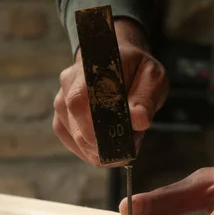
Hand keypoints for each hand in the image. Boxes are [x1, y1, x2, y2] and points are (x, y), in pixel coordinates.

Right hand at [52, 18, 168, 165]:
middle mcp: (69, 83)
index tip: (124, 142)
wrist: (119, 62)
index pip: (81, 100)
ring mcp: (61, 102)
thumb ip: (145, 98)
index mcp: (90, 69)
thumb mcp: (152, 77)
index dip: (99, 128)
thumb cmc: (136, 70)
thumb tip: (138, 120)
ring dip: (101, 150)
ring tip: (124, 142)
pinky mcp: (61, 118)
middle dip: (105, 146)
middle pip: (77, 126)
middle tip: (130, 147)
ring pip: (75, 138)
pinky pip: (72, 143)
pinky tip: (109, 148)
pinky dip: (92, 152)